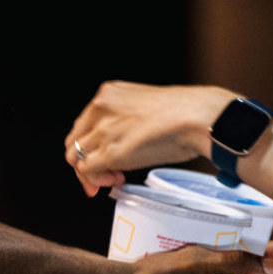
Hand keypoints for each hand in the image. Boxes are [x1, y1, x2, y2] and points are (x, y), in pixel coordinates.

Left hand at [63, 82, 233, 195]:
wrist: (198, 116)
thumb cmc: (185, 112)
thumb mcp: (144, 105)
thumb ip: (126, 119)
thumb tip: (122, 141)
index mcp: (108, 93)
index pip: (83, 125)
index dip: (90, 145)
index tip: (101, 157)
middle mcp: (100, 109)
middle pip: (74, 141)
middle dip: (86, 161)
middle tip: (106, 174)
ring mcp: (103, 130)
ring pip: (75, 157)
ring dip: (92, 173)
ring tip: (113, 177)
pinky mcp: (110, 152)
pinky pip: (86, 170)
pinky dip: (95, 180)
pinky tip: (114, 180)